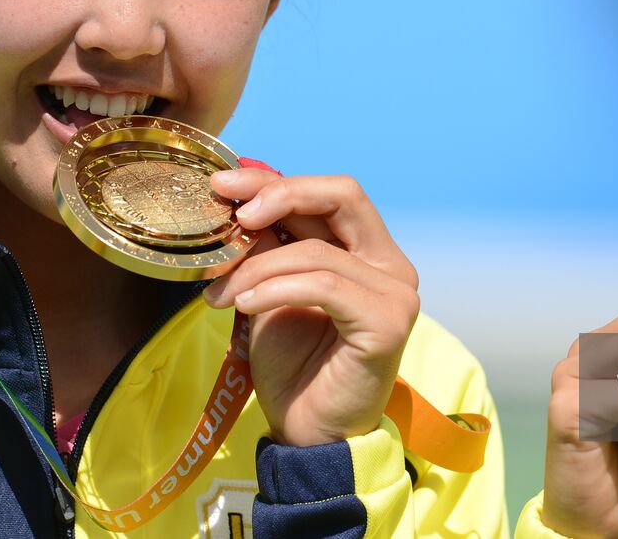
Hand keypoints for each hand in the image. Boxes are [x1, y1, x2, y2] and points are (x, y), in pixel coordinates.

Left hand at [203, 168, 419, 447]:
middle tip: (232, 214)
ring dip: (257, 268)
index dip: (277, 182)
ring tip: (220, 294)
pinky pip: (324, 285)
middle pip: (342, 196)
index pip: (331, 194)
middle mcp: (392, 265)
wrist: (308, 435)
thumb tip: (235, 199)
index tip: (224, 185)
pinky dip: (275, 288)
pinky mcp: (388, 322)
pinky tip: (244, 305)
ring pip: (318, 250)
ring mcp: (396, 293)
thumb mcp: (270, 293)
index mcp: (369, 252)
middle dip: (279, 195)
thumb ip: (267, 247)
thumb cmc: (294, 368)